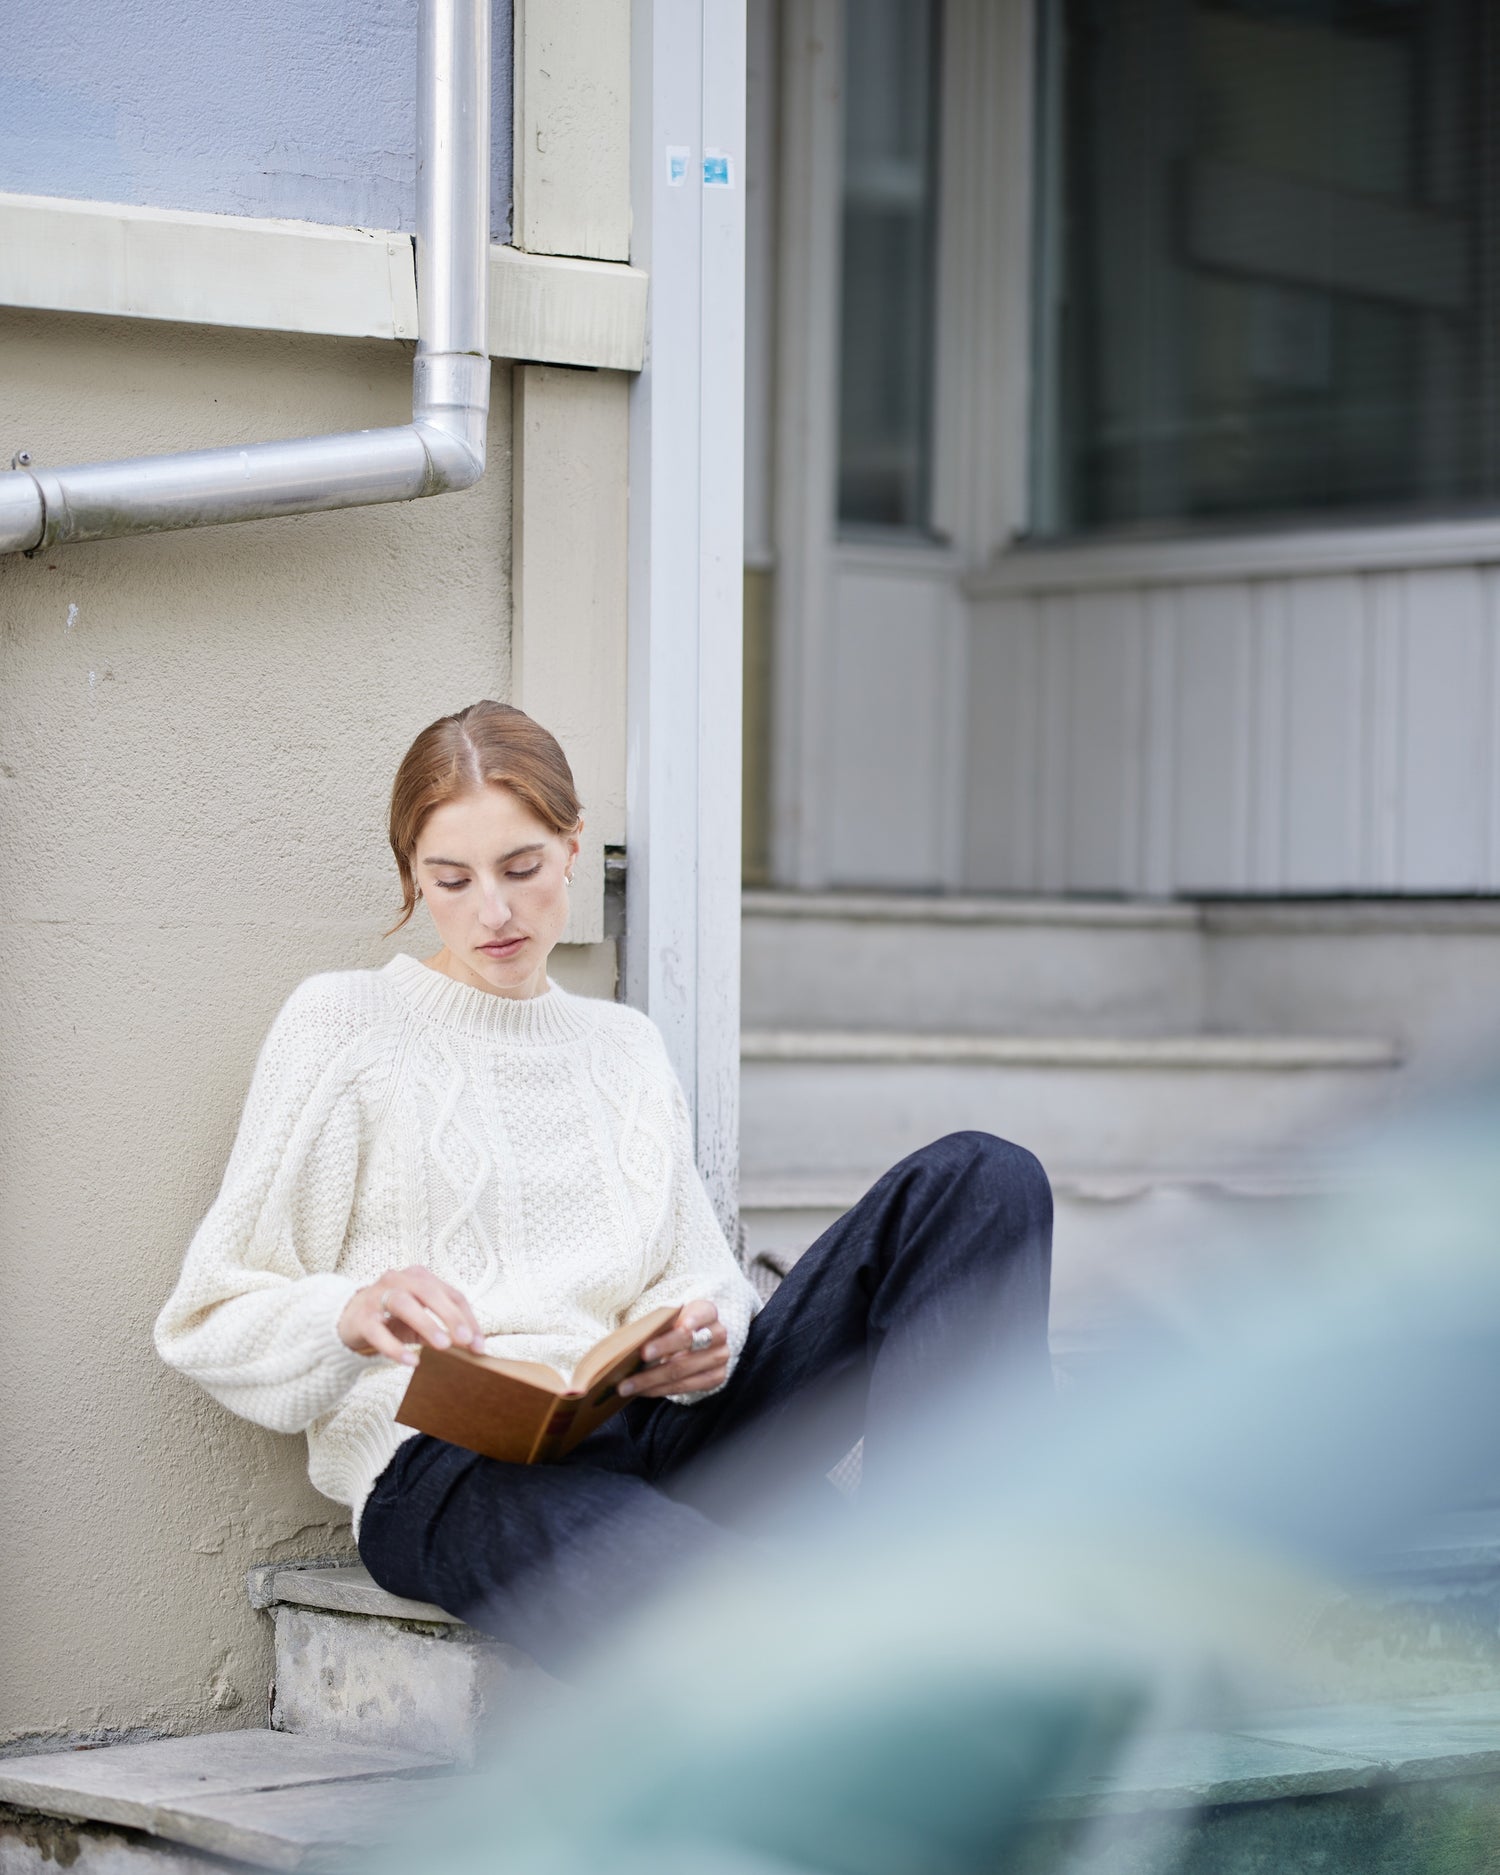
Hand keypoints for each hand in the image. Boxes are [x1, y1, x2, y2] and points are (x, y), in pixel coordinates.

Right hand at [338, 1265, 481, 1365]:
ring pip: (404, 1304)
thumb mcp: (421, 1320)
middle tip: (466, 1340)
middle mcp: (399, 1280)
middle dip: (450, 1316)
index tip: (479, 1345)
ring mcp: (377, 1296)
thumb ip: (444, 1328)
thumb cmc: (392, 1318)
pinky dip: (395, 1347)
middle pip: (429, 1292)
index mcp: (419, 1277)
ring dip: (427, 1323)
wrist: (348, 1319)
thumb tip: (473, 1346)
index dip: (468, 1319)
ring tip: (443, 1346)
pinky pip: (378, 1331)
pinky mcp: (361, 1317)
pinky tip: (411, 1362)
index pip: (451, 1294)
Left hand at [618, 1301, 728, 1398]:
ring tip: (626, 1387)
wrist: (701, 1338)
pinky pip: (684, 1387)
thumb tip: (629, 1343)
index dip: (680, 1327)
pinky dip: (659, 1390)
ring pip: (681, 1372)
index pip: (697, 1315)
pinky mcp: (717, 1377)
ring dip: (650, 1381)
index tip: (647, 1348)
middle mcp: (719, 1333)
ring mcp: (720, 1357)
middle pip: (685, 1346)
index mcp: (707, 1311)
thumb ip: (657, 1325)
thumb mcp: (670, 1317)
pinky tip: (642, 1391)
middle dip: (656, 1356)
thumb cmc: (677, 1324)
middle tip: (629, 1369)